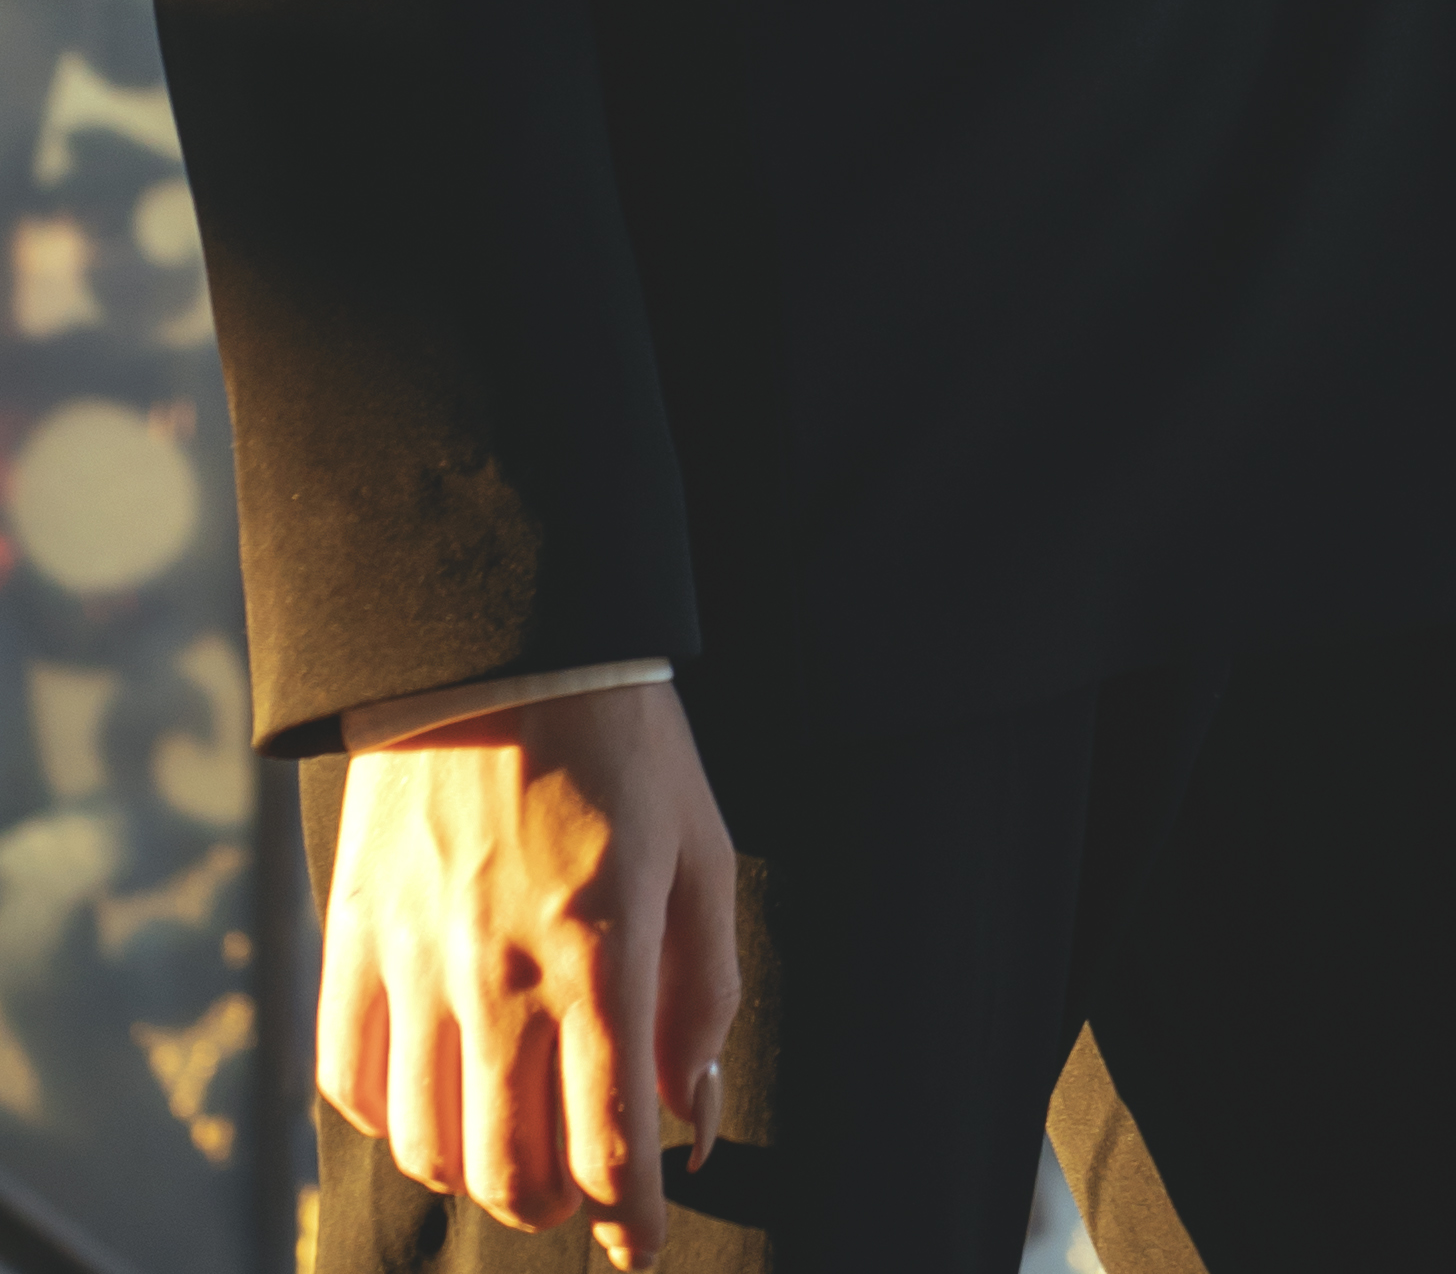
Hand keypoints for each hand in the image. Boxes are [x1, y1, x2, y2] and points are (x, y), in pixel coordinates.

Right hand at [319, 682, 740, 1268]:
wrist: (503, 643)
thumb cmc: (624, 746)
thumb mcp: (701, 851)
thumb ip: (702, 989)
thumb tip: (690, 1111)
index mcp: (603, 951)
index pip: (610, 1147)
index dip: (631, 1224)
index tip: (644, 1246)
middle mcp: (503, 973)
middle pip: (512, 1174)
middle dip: (557, 1207)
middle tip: (582, 1188)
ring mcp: (417, 961)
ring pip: (430, 1147)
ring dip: (477, 1176)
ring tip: (512, 1150)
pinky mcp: (353, 939)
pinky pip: (353, 1083)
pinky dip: (393, 1121)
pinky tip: (434, 1100)